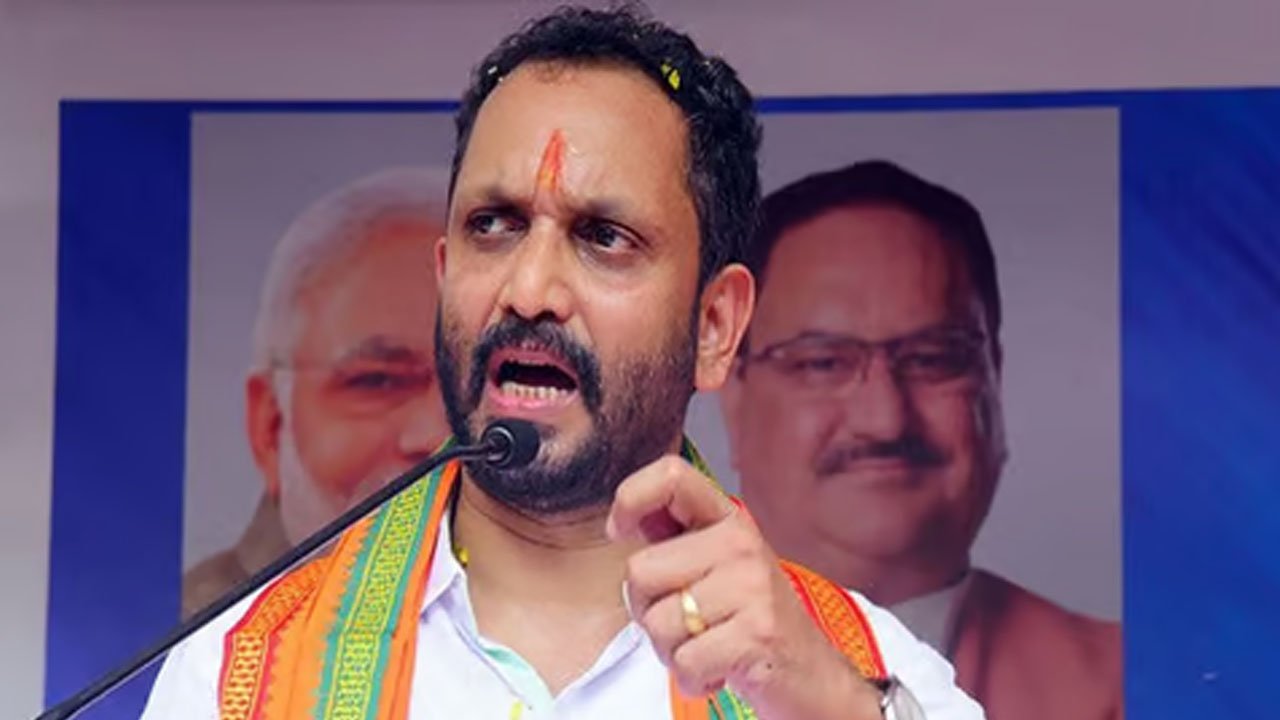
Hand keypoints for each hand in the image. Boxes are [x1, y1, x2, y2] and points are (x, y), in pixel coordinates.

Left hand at [606, 455, 883, 719]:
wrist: (810, 672)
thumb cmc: (750, 619)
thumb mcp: (716, 566)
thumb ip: (673, 542)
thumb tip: (624, 519)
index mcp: (728, 519)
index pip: (671, 475)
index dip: (630, 498)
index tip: (620, 530)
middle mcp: (740, 543)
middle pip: (639, 571)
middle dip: (647, 610)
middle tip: (686, 621)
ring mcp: (751, 587)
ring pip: (657, 623)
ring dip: (670, 650)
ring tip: (706, 646)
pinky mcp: (756, 634)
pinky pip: (683, 660)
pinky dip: (692, 678)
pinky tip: (718, 669)